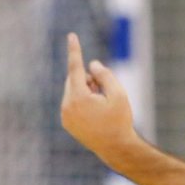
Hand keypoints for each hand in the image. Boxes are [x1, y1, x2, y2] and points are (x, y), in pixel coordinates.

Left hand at [60, 33, 136, 165]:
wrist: (116, 148)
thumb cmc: (120, 120)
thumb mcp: (119, 93)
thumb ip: (105, 75)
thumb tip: (92, 65)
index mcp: (79, 98)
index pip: (75, 68)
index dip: (75, 50)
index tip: (71, 36)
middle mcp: (67, 106)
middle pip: (75, 79)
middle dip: (88, 80)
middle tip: (104, 93)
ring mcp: (65, 116)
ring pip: (73, 91)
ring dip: (86, 91)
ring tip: (101, 107)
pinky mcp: (66, 122)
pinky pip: (71, 103)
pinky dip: (82, 102)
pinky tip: (95, 115)